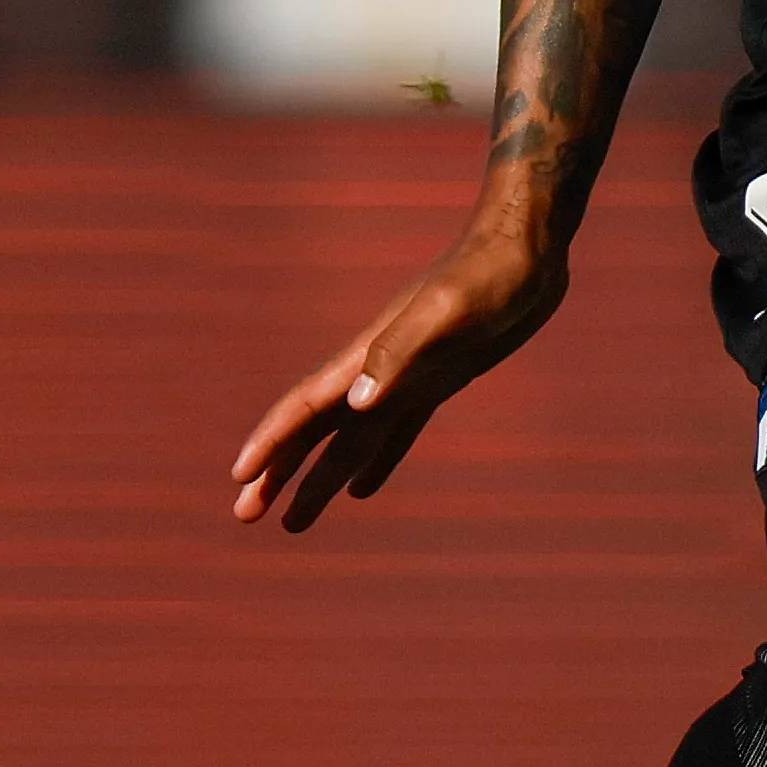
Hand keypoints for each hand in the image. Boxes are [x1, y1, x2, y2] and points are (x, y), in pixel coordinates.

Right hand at [232, 223, 567, 532]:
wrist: (527, 245)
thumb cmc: (490, 273)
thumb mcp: (449, 311)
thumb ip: (400, 353)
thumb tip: (356, 404)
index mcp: (369, 355)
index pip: (306, 406)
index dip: (272, 442)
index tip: (239, 478)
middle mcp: (378, 370)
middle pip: (316, 431)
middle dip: (278, 472)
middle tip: (245, 516)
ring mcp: (408, 375)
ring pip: (349, 438)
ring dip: (318, 477)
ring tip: (293, 520)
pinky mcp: (440, 378)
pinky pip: (395, 431)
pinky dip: (375, 461)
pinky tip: (362, 488)